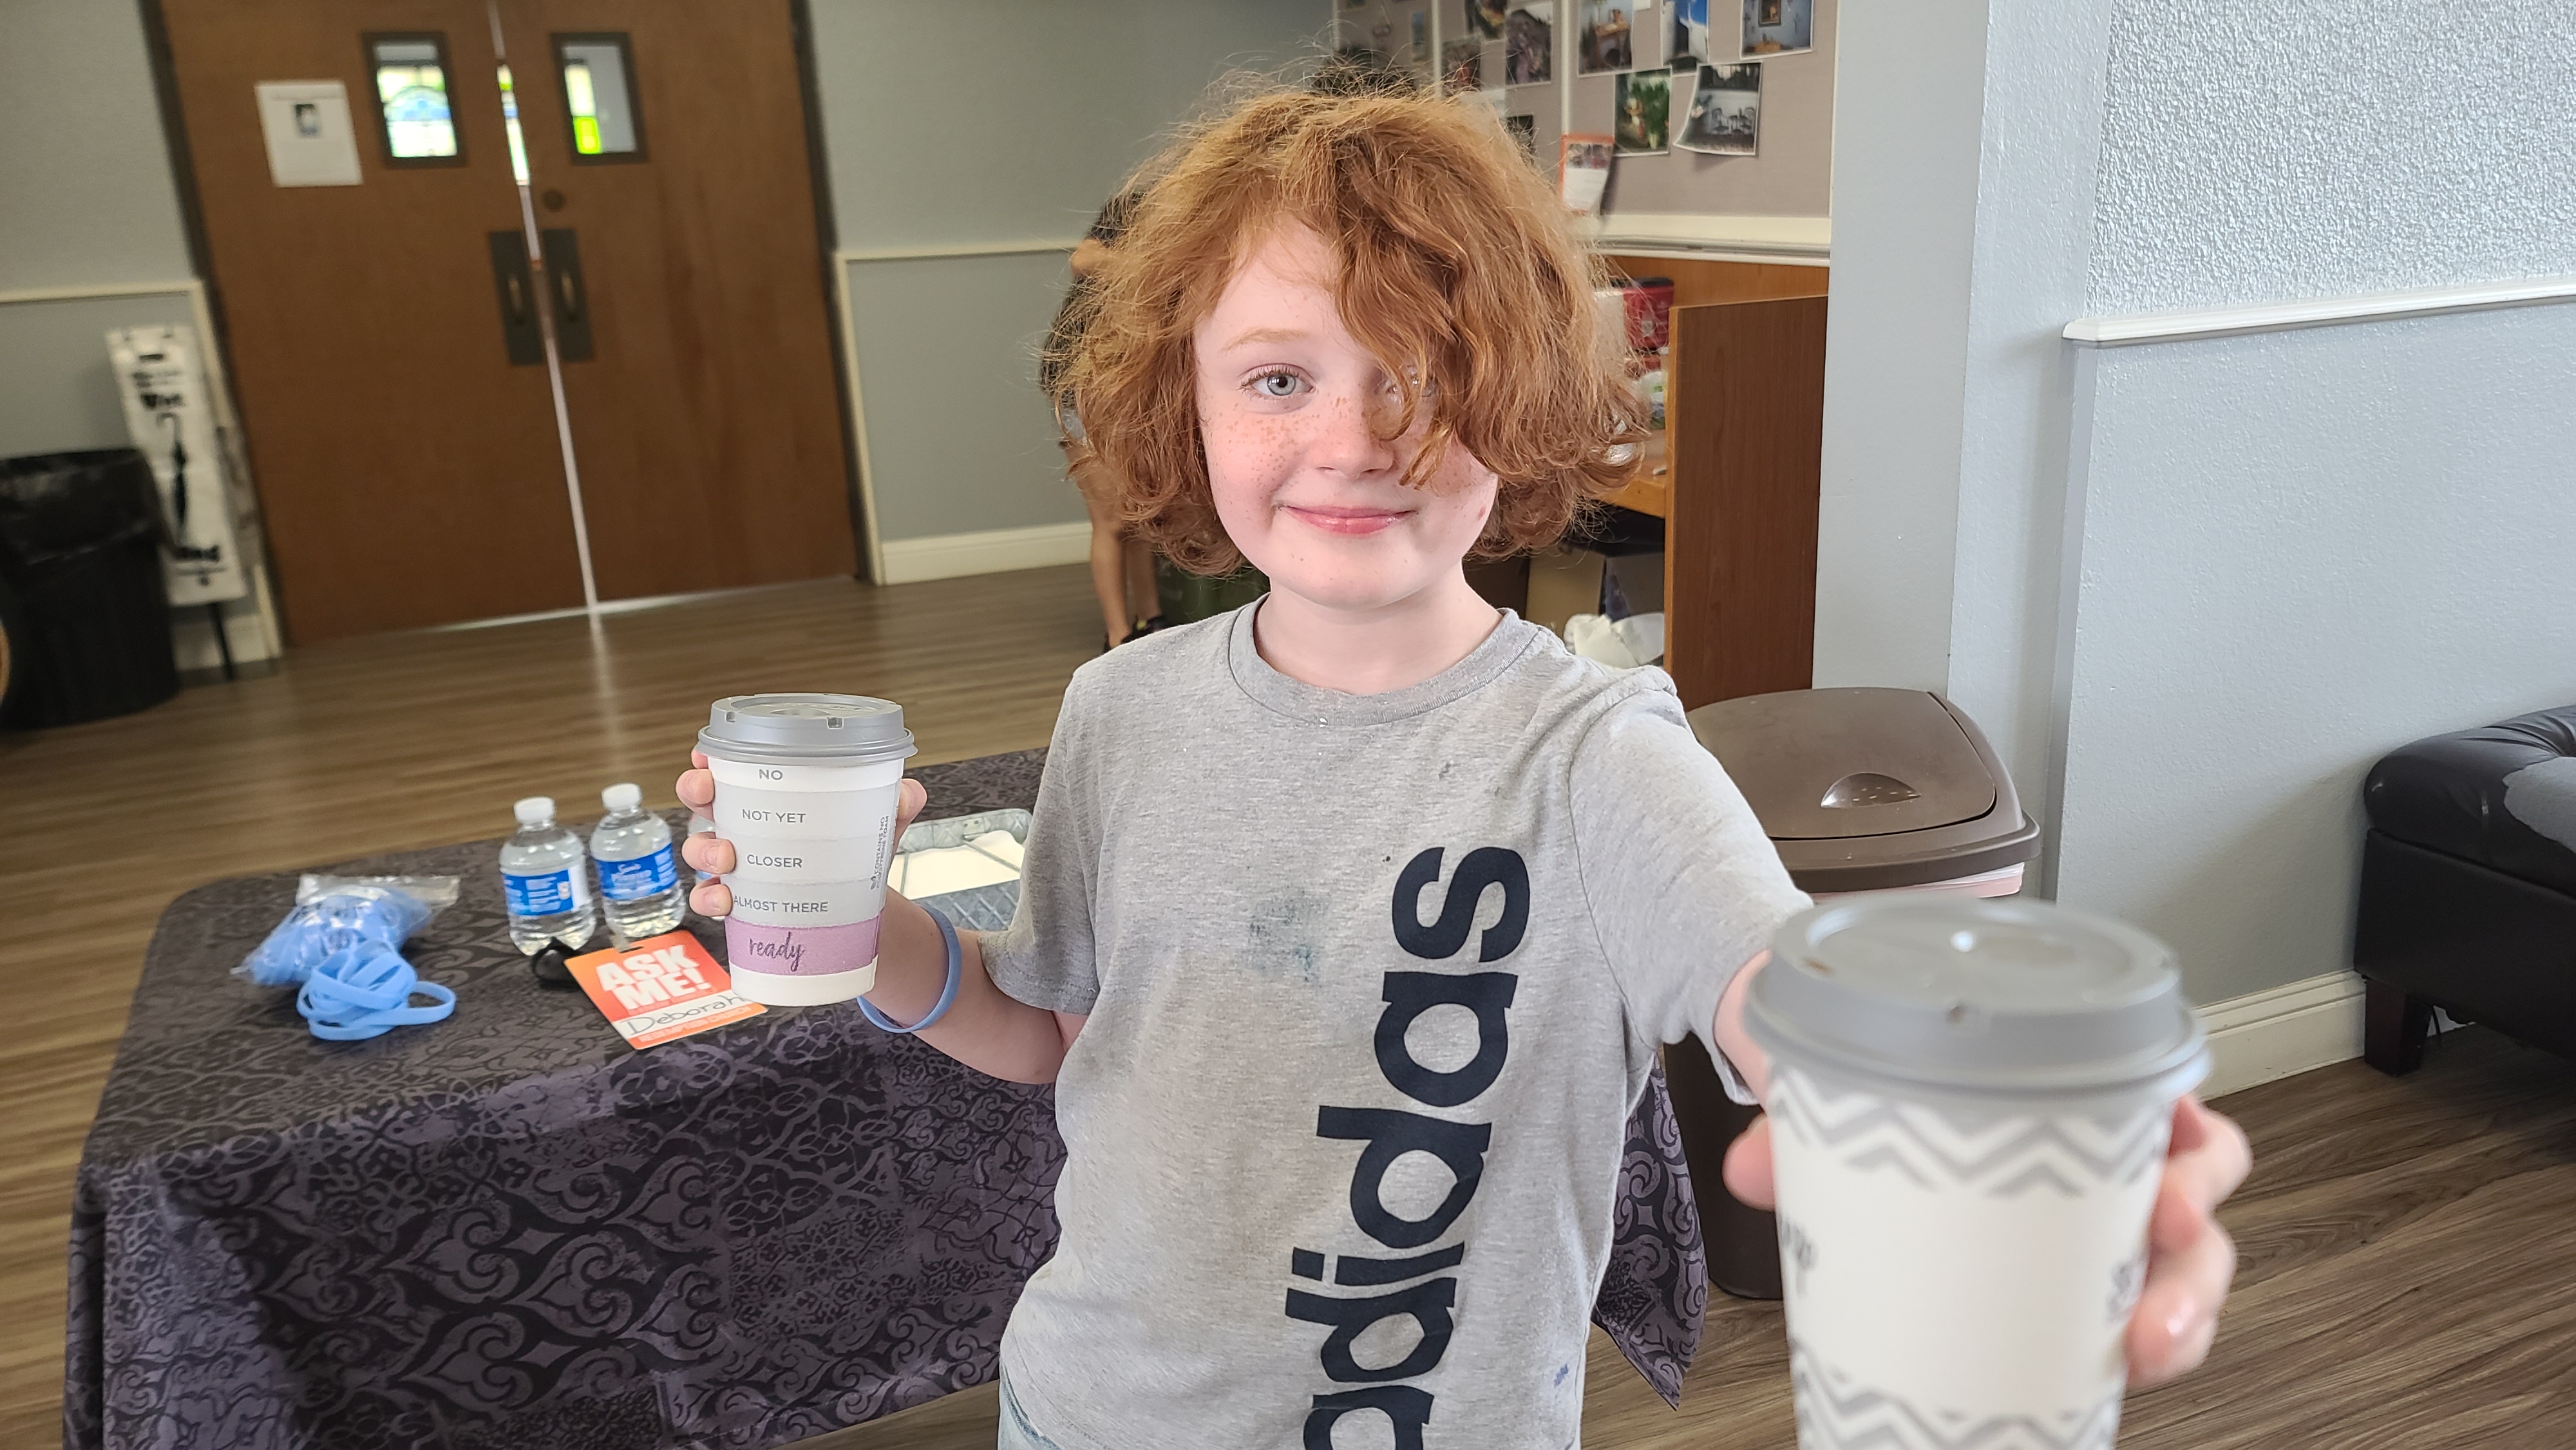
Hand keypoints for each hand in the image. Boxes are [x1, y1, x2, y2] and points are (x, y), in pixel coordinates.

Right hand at [675, 751, 928, 918]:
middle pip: (701, 800)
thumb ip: (897, 803)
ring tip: (728, 859)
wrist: (857, 912)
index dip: (710, 759)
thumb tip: (907, 794)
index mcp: (770, 799)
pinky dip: (710, 900)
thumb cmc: (852, 855)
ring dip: (704, 850)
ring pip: (699, 850)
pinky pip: (710, 900)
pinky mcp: (741, 904)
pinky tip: (726, 902)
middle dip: (695, 791)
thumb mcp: (876, 824)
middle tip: (708, 795)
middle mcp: (745, 827)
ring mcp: (737, 866)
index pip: (730, 769)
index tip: (706, 756)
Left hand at [1720, 1092, 2250, 1386]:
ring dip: (2177, 1317)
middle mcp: (2104, 1158)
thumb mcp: (1840, 1064)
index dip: (2194, 1141)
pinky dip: (2123, 1354)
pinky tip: (2108, 1378)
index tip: (2174, 1156)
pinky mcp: (2062, 1283)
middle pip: (2196, 1206)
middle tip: (2157, 1268)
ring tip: (2142, 1351)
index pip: (2174, 1108)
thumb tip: (1751, 1168)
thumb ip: (1797, 1109)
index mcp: (2077, 1088)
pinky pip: (2119, 1321)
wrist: (1831, 1085)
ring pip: (2180, 1275)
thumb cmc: (1874, 1065)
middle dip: (2191, 1253)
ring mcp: (2091, 1226)